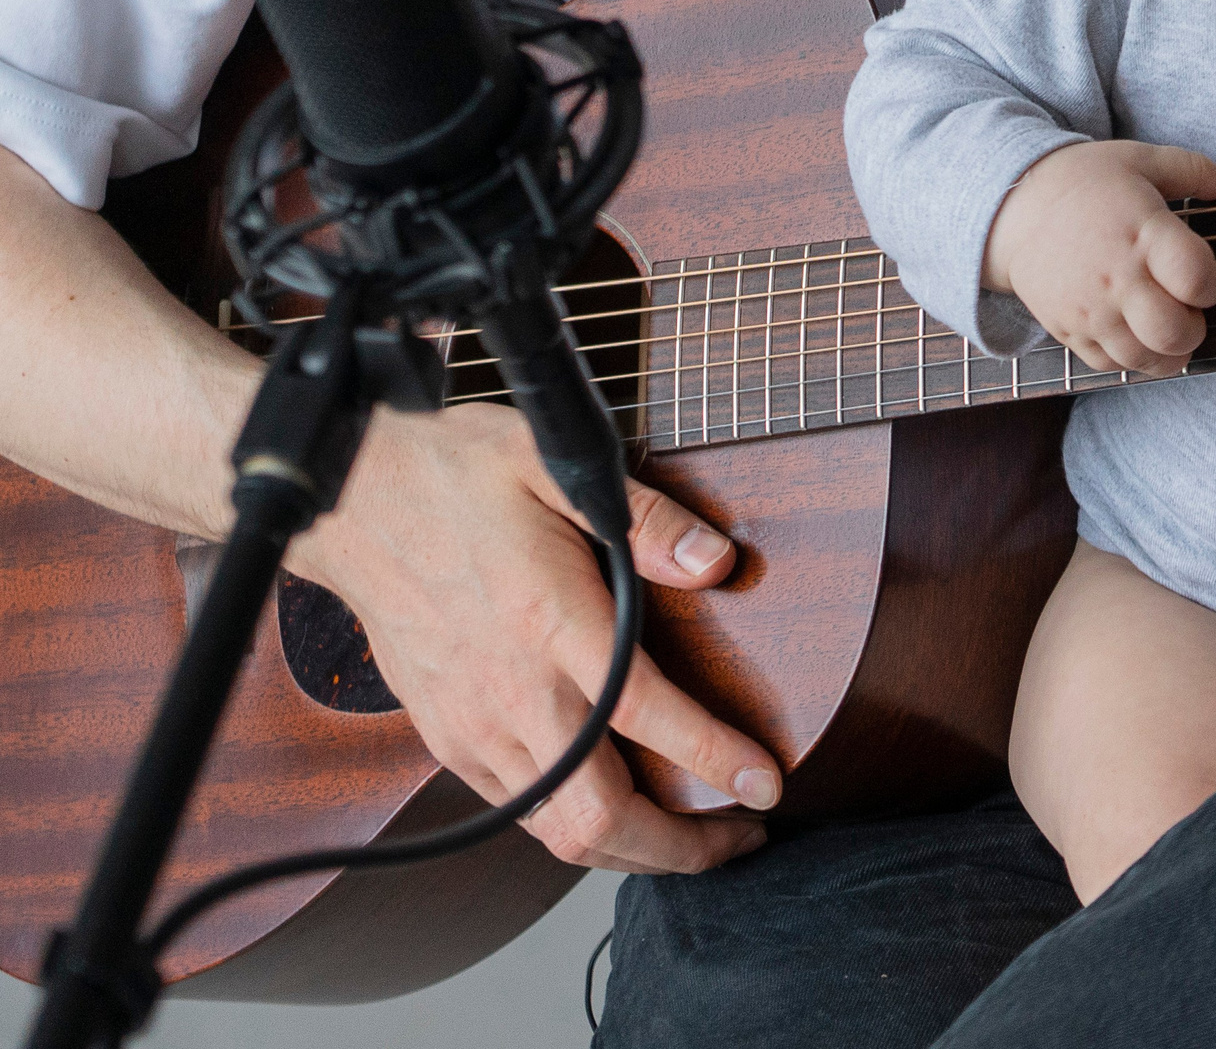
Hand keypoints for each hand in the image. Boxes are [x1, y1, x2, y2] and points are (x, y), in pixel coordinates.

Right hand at [294, 401, 778, 873]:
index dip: (714, 759)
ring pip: (557, 833)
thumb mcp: (559, 460)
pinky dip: (576, 826)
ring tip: (694, 834)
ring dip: (632, 849)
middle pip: (599, 818)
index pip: (645, 715)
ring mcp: (472, 727)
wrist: (355, 499)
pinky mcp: (447, 739)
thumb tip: (718, 562)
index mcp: (550, 622)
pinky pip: (520, 812)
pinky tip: (615, 803)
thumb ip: (647, 519)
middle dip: (680, 848)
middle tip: (741, 834)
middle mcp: (511, 692)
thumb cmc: (459, 473)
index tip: (767, 784)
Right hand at [983, 140, 1215, 374]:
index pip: (1196, 279)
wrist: (1013, 207)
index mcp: (1141, 231)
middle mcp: (1117, 277)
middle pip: (1174, 331)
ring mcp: (1090, 310)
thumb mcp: (1140, 159)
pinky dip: (1132, 359)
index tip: (1205, 274)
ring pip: (1145, 359)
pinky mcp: (1068, 330)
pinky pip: (1110, 366)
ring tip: (1167, 326)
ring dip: (1169, 352)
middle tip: (1188, 307)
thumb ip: (1194, 170)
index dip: (1215, 283)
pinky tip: (1137, 334)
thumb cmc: (1084, 180)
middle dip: (1196, 327)